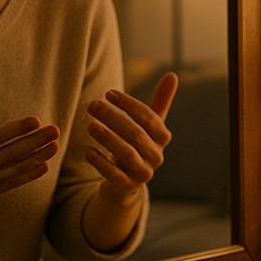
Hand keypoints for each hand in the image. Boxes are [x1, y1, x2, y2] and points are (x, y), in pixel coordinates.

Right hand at [0, 86, 59, 222]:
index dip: (16, 129)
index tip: (35, 120)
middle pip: (10, 154)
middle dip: (35, 142)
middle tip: (55, 130)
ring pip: (14, 170)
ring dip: (37, 157)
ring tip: (55, 146)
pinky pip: (10, 185)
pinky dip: (27, 176)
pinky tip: (43, 166)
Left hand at [83, 71, 177, 202]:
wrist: (128, 181)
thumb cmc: (138, 145)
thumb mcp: (149, 125)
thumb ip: (160, 101)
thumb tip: (172, 74)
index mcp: (163, 137)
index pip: (148, 117)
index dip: (129, 104)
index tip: (109, 93)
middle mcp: (156, 155)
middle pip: (135, 133)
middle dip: (113, 117)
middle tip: (92, 105)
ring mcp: (143, 172)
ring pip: (126, 153)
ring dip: (107, 138)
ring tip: (90, 125)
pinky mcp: (127, 186)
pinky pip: (114, 175)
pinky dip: (101, 162)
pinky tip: (88, 151)